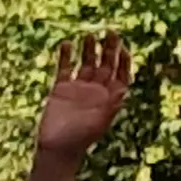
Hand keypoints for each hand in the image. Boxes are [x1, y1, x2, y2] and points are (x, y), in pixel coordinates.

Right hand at [34, 35, 132, 160]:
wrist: (56, 149)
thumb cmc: (80, 139)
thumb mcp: (99, 122)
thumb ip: (112, 105)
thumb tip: (124, 90)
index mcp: (108, 99)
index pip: (120, 75)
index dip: (124, 61)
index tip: (124, 47)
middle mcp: (95, 91)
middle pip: (105, 65)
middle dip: (109, 49)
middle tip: (111, 31)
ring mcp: (78, 89)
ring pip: (86, 64)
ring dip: (89, 50)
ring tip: (90, 35)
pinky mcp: (60, 89)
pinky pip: (64, 68)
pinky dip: (65, 56)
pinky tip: (66, 44)